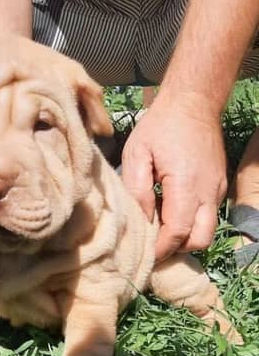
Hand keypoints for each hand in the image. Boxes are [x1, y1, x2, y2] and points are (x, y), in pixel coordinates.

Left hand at [122, 92, 226, 261]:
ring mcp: (218, 189)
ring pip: (207, 230)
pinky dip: (192, 222)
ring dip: (185, 236)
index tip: (144, 254)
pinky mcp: (220, 184)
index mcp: (186, 186)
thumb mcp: (137, 154)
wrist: (193, 102)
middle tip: (153, 244)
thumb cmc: (160, 126)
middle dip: (176, 248)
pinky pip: (209, 214)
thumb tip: (141, 222)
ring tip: (160, 228)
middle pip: (199, 241)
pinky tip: (171, 210)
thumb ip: (137, 190)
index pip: (178, 233)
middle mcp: (208, 192)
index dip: (161, 249)